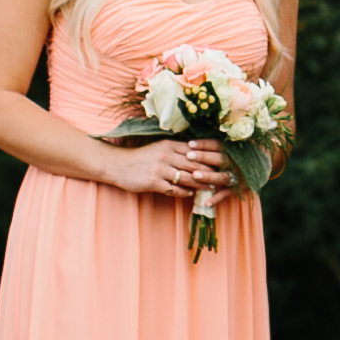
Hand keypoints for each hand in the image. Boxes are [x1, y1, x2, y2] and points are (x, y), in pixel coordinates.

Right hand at [108, 139, 233, 200]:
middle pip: (194, 164)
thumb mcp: (158, 149)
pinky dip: (183, 192)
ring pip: (186, 177)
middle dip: (209, 171)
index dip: (208, 157)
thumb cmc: (140, 157)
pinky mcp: (153, 182)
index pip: (194, 151)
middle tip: (222, 177)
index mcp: (169, 145)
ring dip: (200, 184)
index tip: (221, 162)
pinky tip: (190, 194)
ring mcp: (160, 169)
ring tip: (211, 187)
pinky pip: (173, 189)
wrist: (118, 165)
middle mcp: (166, 155)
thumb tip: (195, 155)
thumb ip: (175, 151)